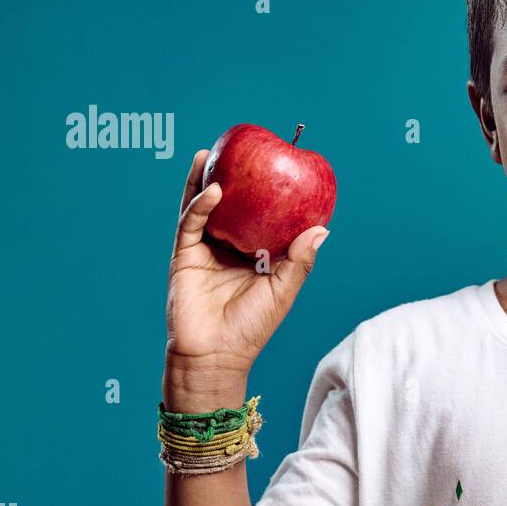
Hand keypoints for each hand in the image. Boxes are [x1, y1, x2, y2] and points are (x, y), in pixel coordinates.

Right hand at [164, 149, 328, 378]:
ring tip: (213, 153)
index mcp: (251, 256)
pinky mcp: (184, 255)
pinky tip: (215, 189)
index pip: (260, 217)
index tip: (280, 169)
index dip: (267, 195)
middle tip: (238, 150)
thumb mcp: (283, 290)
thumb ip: (300, 259)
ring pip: (204, 207)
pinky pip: (191, 223)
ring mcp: (203, 250)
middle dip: (231, 178)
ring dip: (206, 180)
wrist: (215, 355)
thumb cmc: (252, 328)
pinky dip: (201, 204)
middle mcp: (226, 248)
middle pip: (229, 206)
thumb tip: (323, 227)